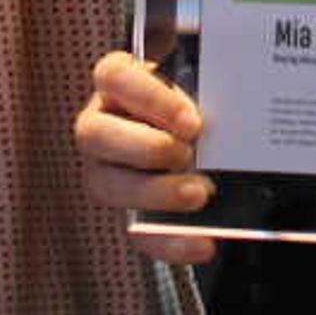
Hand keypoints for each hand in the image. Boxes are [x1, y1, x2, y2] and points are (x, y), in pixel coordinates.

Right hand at [73, 49, 216, 264]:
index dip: (149, 99)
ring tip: (199, 195)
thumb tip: (222, 71)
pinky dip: (170, 243)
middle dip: (145, 148)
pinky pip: (136, 233)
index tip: (191, 122)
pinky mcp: (125, 212)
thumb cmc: (196, 102)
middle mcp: (101, 125)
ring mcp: (105, 171)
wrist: (207, 141)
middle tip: (188, 155)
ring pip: (105, 185)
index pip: (113, 77)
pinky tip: (203, 244)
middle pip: (93, 133)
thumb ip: (204, 78)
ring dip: (153, 193)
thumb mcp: (199, 81)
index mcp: (118, 83)